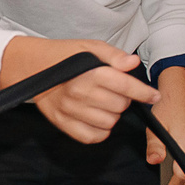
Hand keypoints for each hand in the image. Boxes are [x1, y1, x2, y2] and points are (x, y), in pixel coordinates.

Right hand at [1, 37, 154, 144]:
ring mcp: (70, 110)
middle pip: (120, 106)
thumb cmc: (63, 56)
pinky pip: (92, 137)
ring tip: (103, 103)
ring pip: (109, 123)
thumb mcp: (89, 47)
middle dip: (124, 99)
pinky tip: (97, 117)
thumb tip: (133, 63)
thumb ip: (113, 55)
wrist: (31, 67)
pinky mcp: (62, 123)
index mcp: (88, 73)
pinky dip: (101, 130)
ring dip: (112, 114)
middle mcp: (79, 93)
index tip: (153, 96)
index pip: (125, 86)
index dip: (144, 93)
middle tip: (115, 91)